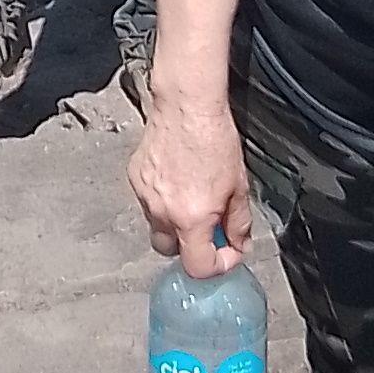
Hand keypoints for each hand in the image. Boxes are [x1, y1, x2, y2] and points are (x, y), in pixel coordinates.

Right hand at [127, 79, 253, 270]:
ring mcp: (145, 196)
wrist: (187, 105)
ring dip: (176, 222)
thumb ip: (239, 222)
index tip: (227, 252)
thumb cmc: (213, 137)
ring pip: (158, 226)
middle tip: (209, 228)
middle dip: (191, 246)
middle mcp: (163, 212)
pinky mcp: (135, 179)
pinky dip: (163, 200)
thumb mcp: (239, 186)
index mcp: (191, 218)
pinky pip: (148, 203)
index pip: (198, 267)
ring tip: (194, 196)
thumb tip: (238, 242)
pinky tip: (178, 180)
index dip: (218, 265)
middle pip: (171, 252)